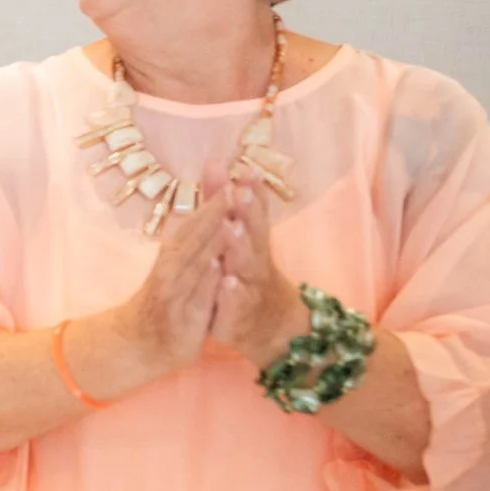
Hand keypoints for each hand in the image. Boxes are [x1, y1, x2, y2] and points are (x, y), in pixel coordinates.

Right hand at [108, 183, 227, 378]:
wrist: (139, 343)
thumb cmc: (165, 303)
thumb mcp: (177, 269)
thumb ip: (193, 241)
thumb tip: (207, 209)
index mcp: (172, 254)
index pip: (193, 222)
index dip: (210, 201)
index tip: (229, 176)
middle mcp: (169, 268)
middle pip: (192, 236)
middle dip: (211, 214)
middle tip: (231, 188)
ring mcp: (173, 293)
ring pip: (193, 263)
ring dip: (210, 242)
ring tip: (229, 222)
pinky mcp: (180, 318)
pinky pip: (195, 298)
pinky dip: (206, 284)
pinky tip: (220, 271)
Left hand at [210, 178, 303, 366]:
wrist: (274, 329)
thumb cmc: (252, 274)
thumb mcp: (243, 238)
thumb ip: (226, 202)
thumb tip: (215, 160)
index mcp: (254, 242)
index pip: (253, 213)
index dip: (250, 192)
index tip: (244, 170)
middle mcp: (256, 262)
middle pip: (254, 235)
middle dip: (248, 213)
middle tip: (240, 192)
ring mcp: (251, 289)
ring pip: (247, 267)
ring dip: (239, 248)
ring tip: (230, 228)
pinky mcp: (240, 316)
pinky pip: (236, 305)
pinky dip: (233, 295)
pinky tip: (228, 282)